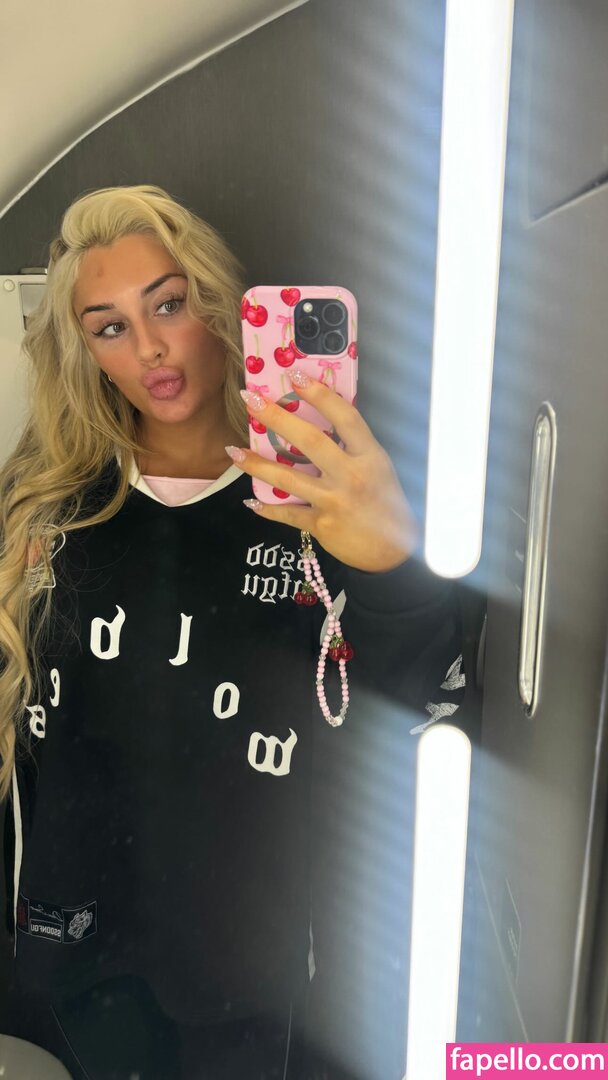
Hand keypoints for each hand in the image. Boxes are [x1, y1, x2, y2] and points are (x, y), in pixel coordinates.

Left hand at [226, 371, 419, 572]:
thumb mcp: (379, 469)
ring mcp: (335, 501)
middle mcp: (352, 476)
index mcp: (370, 457)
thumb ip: (354, 447)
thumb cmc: (386, 504)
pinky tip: (252, 501)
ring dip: (256, 464)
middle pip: (309, 441)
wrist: (393, 553)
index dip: (319, 393)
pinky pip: (288, 513)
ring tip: (233, 451)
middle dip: (277, 417)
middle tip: (250, 399)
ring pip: (288, 478)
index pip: (344, 417)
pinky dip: (268, 508)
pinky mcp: (322, 525)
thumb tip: (320, 420)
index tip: (294, 374)